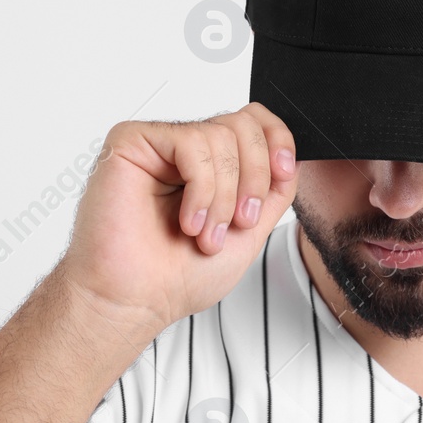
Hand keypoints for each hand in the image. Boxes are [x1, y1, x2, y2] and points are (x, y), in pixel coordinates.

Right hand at [55, 103, 297, 336]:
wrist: (137, 300)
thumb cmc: (178, 276)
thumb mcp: (249, 231)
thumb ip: (273, 191)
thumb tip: (291, 159)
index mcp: (212, 166)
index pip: (253, 122)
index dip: (277, 140)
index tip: (283, 173)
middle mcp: (185, 151)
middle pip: (243, 124)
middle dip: (254, 177)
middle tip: (238, 222)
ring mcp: (159, 144)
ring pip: (221, 136)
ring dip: (224, 196)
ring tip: (204, 234)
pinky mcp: (131, 141)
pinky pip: (191, 142)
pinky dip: (201, 188)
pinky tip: (187, 220)